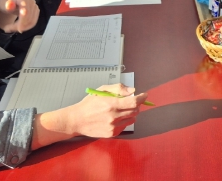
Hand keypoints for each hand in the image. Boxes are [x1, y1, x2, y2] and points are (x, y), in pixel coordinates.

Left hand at [0, 0, 39, 33]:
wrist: (10, 2)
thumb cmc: (5, 2)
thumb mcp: (2, 3)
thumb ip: (7, 5)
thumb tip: (10, 6)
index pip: (26, 10)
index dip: (23, 20)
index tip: (18, 29)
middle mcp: (31, 1)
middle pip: (29, 17)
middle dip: (19, 26)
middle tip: (7, 29)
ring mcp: (34, 7)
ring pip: (32, 21)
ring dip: (22, 28)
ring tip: (10, 28)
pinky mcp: (36, 12)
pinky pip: (33, 22)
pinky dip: (25, 27)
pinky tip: (17, 27)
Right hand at [31, 83, 147, 149]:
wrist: (77, 120)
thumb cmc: (89, 104)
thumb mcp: (102, 90)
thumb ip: (118, 88)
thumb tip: (132, 90)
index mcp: (111, 104)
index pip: (133, 101)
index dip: (141, 98)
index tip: (144, 95)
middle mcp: (113, 116)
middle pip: (135, 110)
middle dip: (136, 104)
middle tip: (130, 101)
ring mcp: (113, 126)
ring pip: (132, 118)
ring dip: (131, 112)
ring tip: (122, 109)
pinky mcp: (112, 133)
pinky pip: (125, 125)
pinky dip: (125, 120)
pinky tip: (116, 117)